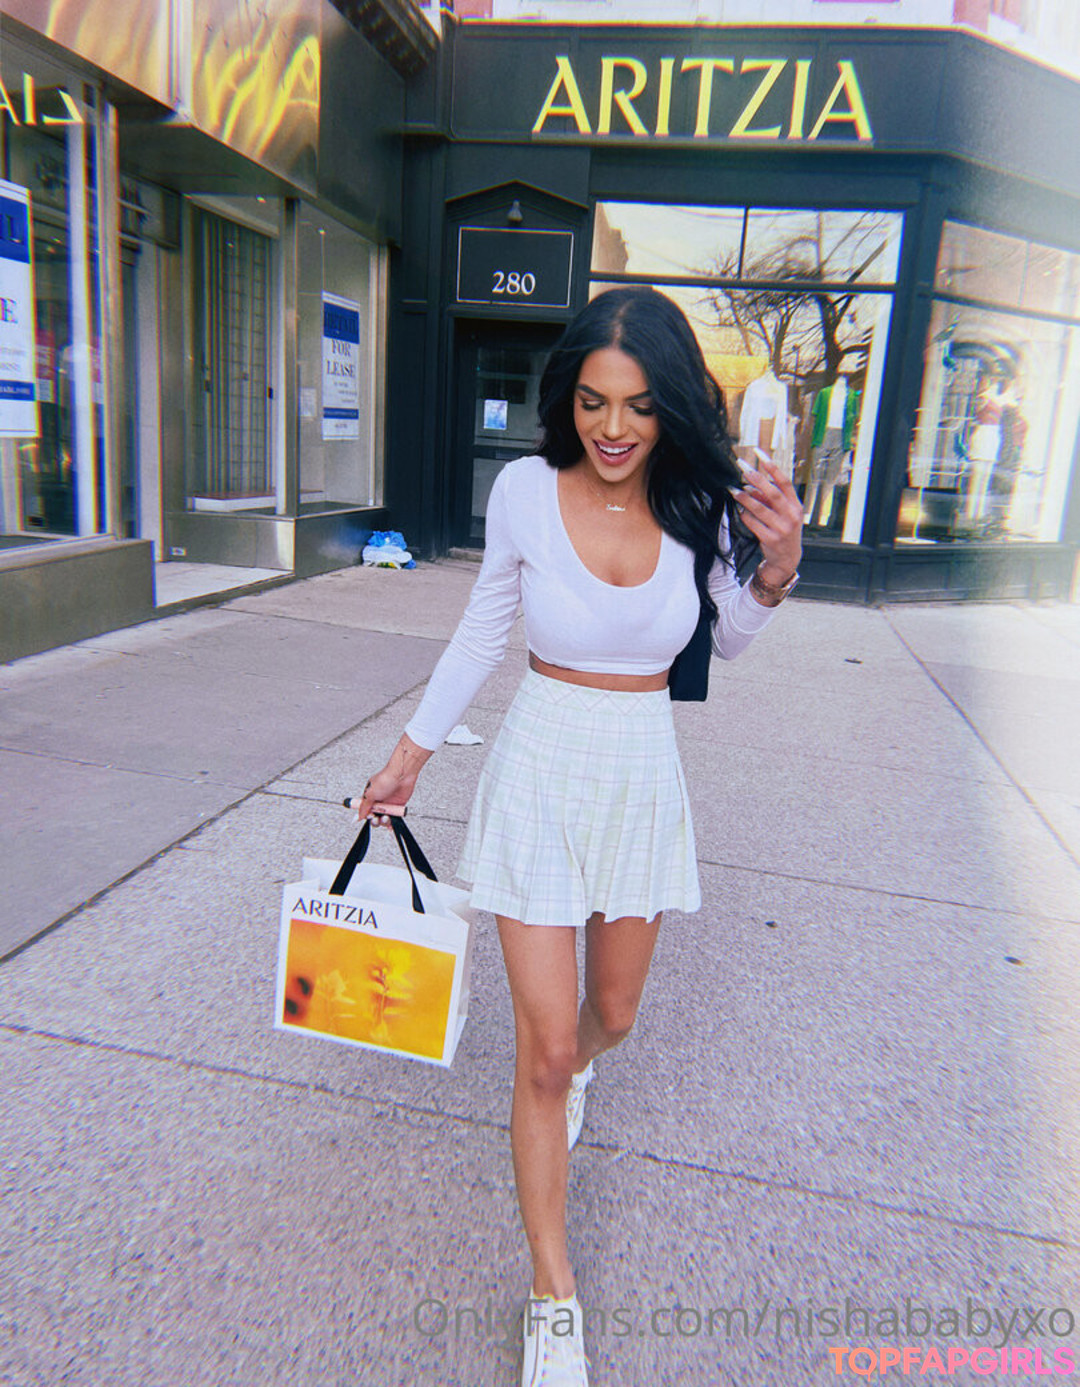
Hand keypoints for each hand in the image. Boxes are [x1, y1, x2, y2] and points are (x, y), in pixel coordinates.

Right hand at [353, 733, 431, 824]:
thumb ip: (364, 807)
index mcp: (369, 797)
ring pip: (383, 819)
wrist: (402, 775)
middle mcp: (378, 801)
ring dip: (383, 821)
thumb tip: (357, 817)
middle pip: (374, 817)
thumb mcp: (370, 794)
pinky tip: (391, 826)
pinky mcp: (398, 807)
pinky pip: (394, 818)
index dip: (365, 816)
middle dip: (374, 820)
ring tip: (386, 818)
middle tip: (376, 818)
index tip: (369, 816)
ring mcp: (388, 804)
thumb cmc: (385, 779)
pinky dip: (392, 824)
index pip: (364, 811)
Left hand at [732, 455, 802, 582]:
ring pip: (759, 509)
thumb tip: (749, 485)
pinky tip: (739, 510)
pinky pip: (753, 523)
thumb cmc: (783, 529)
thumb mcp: (782, 513)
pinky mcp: (770, 539)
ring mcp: (781, 529)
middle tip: (742, 468)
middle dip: (756, 479)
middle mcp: (791, 516)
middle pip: (772, 493)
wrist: (787, 558)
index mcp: (796, 505)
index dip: (771, 467)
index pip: (785, 482)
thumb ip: (769, 499)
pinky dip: (744, 515)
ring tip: (733, 490)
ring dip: (744, 498)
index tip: (758, 453)